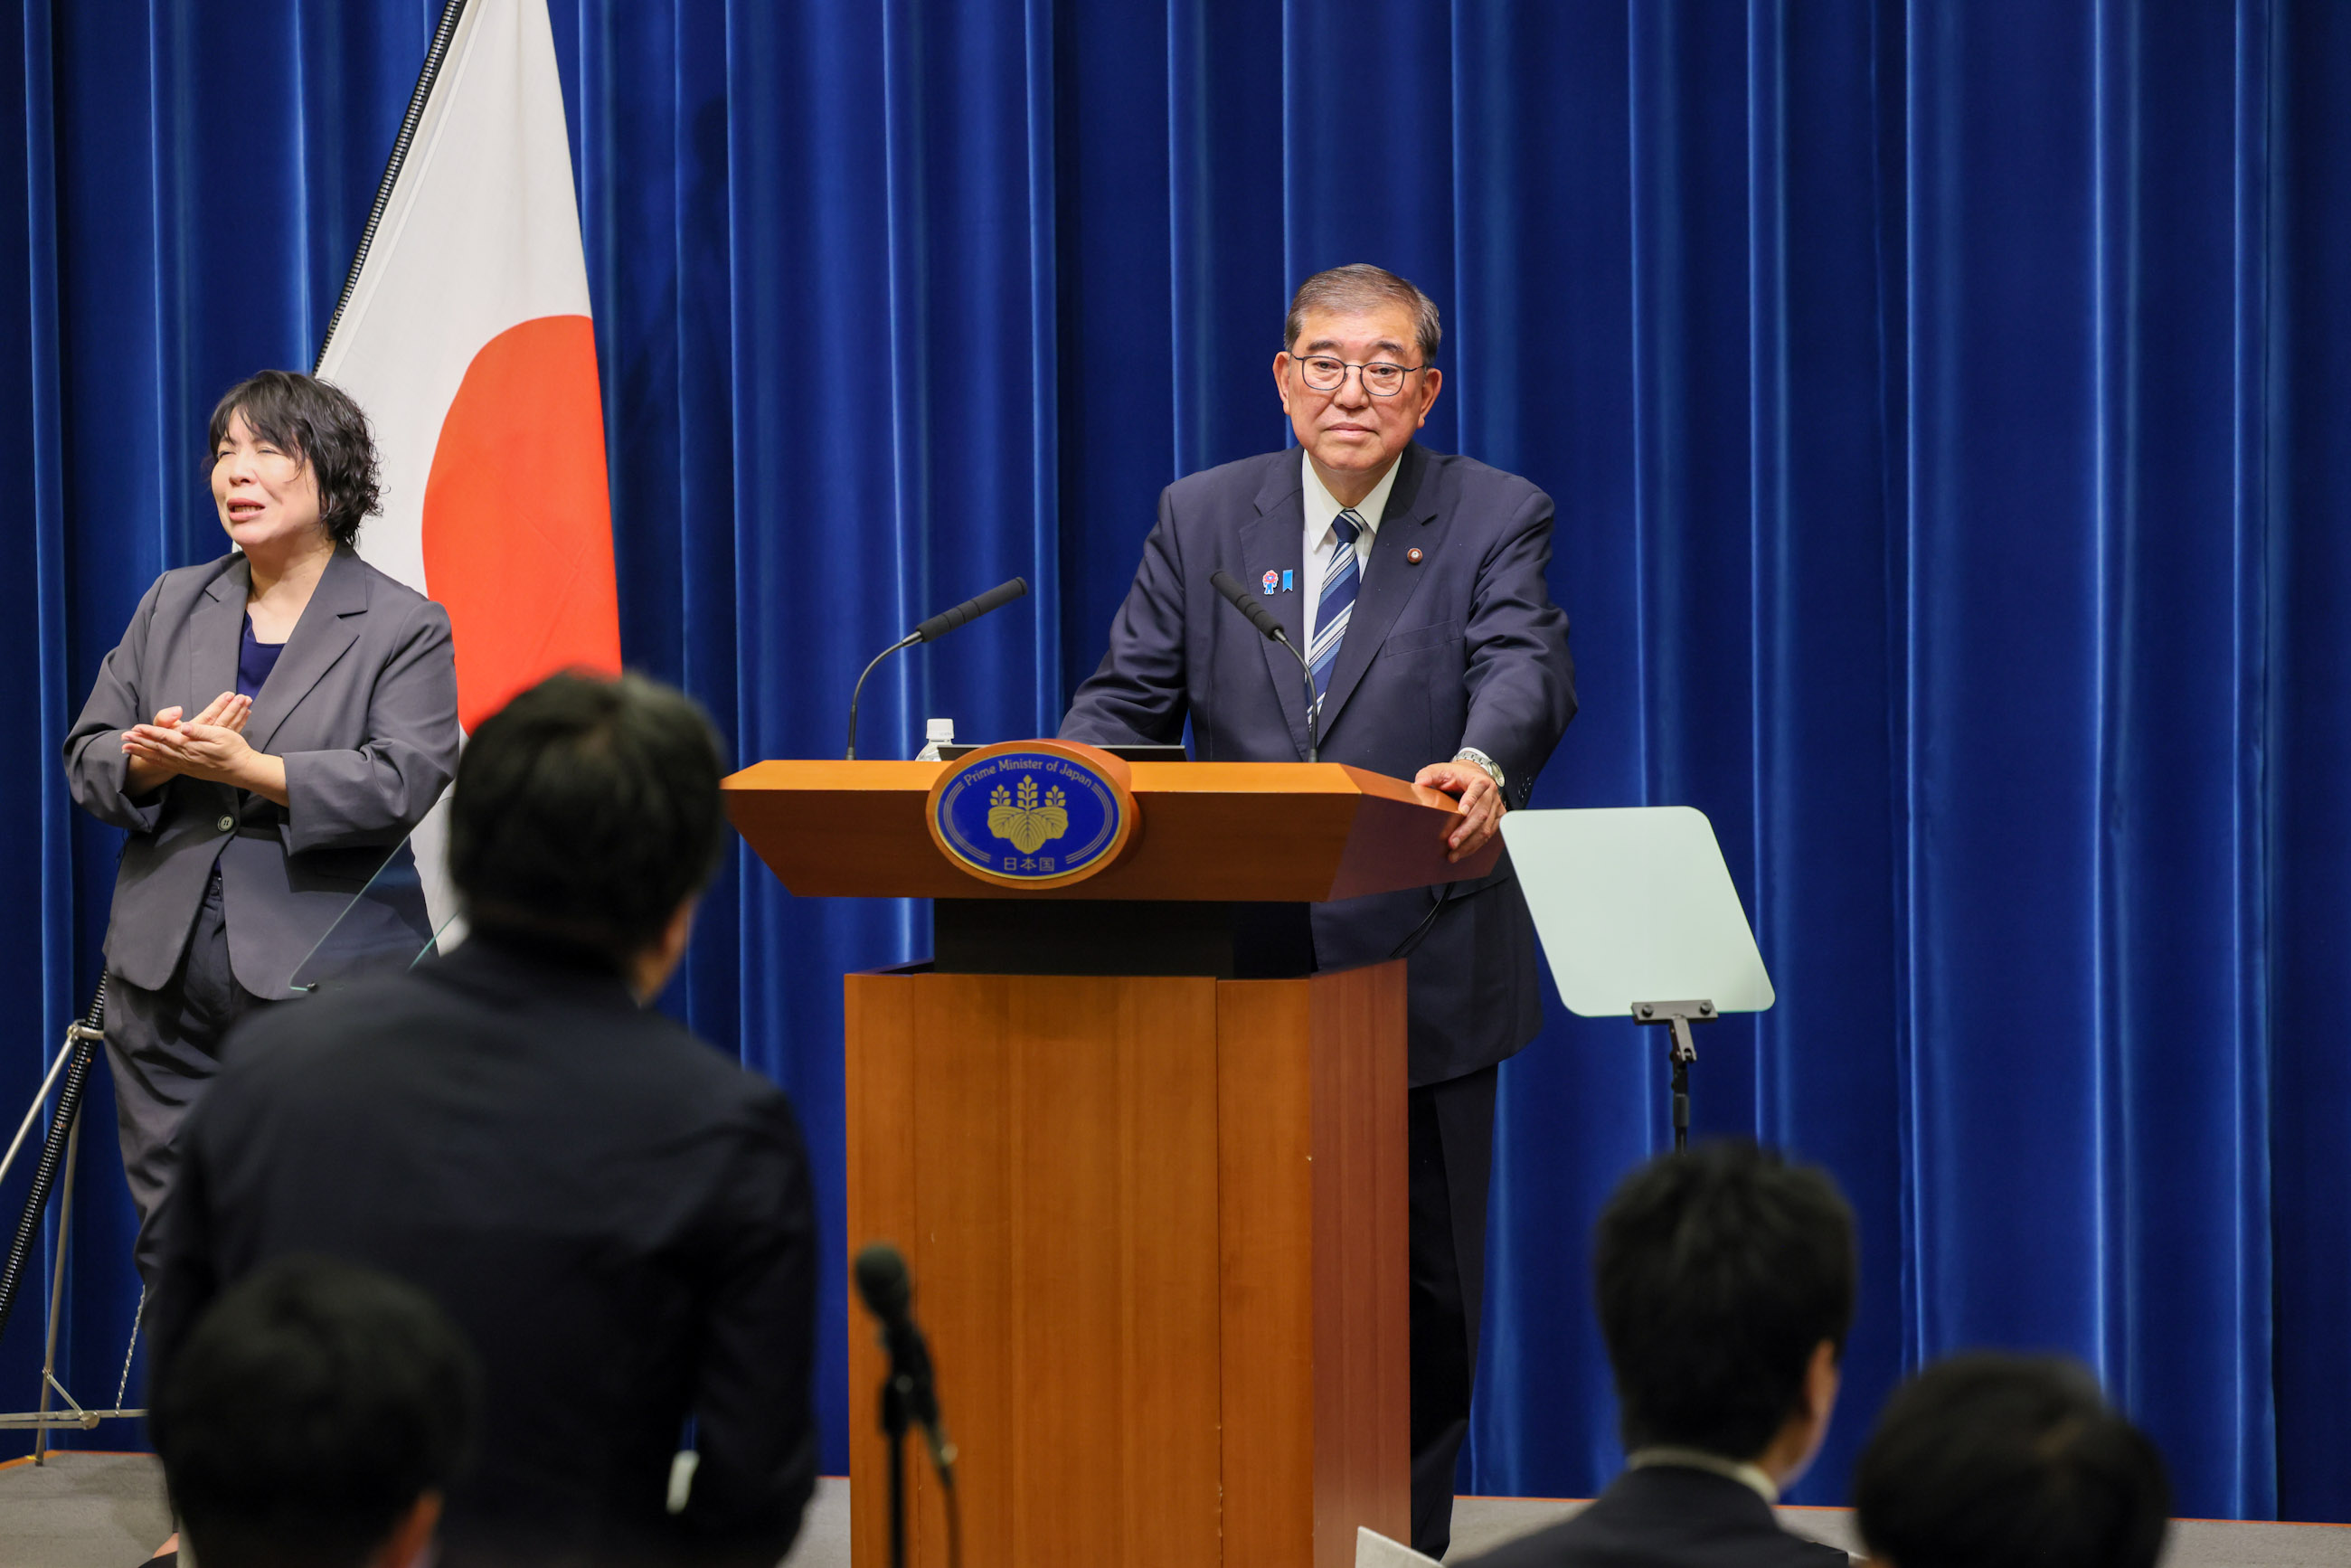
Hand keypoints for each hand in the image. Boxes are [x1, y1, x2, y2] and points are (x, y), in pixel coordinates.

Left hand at [123, 693, 249, 790]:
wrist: (243, 770)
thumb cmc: (235, 750)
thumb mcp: (222, 736)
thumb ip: (201, 731)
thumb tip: (184, 727)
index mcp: (191, 745)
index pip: (166, 737)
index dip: (149, 732)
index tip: (134, 728)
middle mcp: (185, 756)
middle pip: (158, 748)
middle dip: (140, 742)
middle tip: (123, 738)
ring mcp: (186, 765)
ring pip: (159, 757)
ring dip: (142, 752)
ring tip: (127, 749)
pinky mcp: (189, 770)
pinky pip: (167, 765)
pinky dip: (154, 761)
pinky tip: (148, 758)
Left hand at [1414, 760, 1505, 862]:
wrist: (1474, 775)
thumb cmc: (1457, 775)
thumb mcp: (1441, 770)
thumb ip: (1429, 775)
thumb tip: (1419, 783)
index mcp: (1479, 779)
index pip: (1476, 789)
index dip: (1470, 801)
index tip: (1462, 812)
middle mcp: (1491, 793)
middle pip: (1481, 814)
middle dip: (1466, 831)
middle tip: (1452, 843)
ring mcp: (1496, 806)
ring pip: (1487, 828)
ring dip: (1470, 843)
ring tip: (1454, 854)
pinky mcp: (1497, 817)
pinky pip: (1490, 834)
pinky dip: (1476, 845)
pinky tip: (1463, 852)